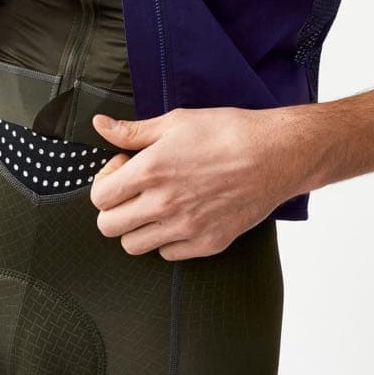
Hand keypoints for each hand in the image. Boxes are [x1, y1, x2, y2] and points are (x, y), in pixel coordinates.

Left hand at [89, 105, 308, 259]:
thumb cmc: (226, 132)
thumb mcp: (175, 121)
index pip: (100, 196)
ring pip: (133, 245)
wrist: (273, 154)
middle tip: (132, 190)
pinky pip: (167, 253)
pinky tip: (180, 215)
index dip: (106, 181)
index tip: (123, 168)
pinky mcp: (207, 243)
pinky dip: (166, 238)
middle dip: (113, 206)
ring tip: (154, 204)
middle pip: (108, 226)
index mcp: (151, 171)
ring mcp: (185, 228)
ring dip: (137, 225)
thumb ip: (133, 131)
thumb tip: (100, 126)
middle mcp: (164, 204)